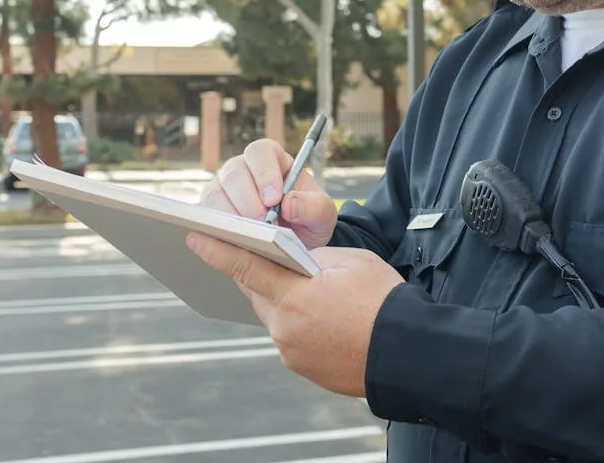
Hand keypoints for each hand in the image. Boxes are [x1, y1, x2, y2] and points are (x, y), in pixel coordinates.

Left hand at [187, 234, 403, 396]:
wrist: (408, 353)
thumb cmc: (384, 302)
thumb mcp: (351, 262)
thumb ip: (314, 258)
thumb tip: (297, 260)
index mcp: (295, 296)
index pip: (246, 267)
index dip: (218, 250)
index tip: (195, 237)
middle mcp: (285, 328)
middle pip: (258, 292)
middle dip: (263, 274)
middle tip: (274, 259)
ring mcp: (291, 352)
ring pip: (275, 315)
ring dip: (285, 300)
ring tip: (317, 293)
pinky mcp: (302, 367)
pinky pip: (290, 336)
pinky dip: (300, 323)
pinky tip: (326, 318)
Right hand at [199, 139, 337, 247]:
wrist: (297, 241)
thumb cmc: (308, 218)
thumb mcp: (322, 214)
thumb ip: (314, 206)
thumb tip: (290, 204)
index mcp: (272, 159)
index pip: (261, 152)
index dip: (264, 173)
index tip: (274, 198)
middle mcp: (244, 169)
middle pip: (234, 172)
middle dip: (247, 198)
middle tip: (262, 221)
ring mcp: (225, 189)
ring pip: (215, 193)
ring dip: (230, 215)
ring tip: (249, 234)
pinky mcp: (212, 211)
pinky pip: (206, 216)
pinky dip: (216, 228)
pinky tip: (233, 240)